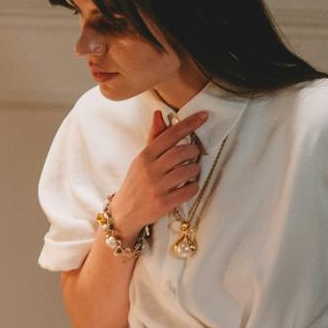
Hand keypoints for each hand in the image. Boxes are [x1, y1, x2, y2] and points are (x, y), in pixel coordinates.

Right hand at [109, 108, 209, 236]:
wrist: (124, 213)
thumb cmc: (136, 183)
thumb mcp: (141, 159)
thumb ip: (154, 137)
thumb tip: (159, 114)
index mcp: (145, 156)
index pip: (170, 135)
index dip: (189, 124)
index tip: (204, 116)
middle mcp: (150, 171)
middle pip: (181, 152)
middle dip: (194, 151)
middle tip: (194, 153)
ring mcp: (157, 188)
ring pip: (188, 171)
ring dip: (195, 169)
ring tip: (191, 171)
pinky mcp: (164, 203)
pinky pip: (189, 191)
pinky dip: (193, 187)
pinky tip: (188, 186)